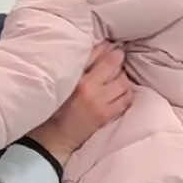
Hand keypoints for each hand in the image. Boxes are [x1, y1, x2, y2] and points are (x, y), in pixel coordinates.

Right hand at [31, 42, 129, 165]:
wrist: (56, 135)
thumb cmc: (57, 106)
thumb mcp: (65, 80)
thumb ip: (83, 63)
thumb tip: (104, 46)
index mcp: (76, 77)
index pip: (98, 54)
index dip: (109, 49)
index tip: (111, 48)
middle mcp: (89, 88)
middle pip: (114, 66)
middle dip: (117, 62)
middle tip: (114, 63)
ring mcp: (99, 103)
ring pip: (123, 82)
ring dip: (122, 78)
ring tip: (115, 79)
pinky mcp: (106, 116)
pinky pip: (126, 99)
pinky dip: (126, 93)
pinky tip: (119, 92)